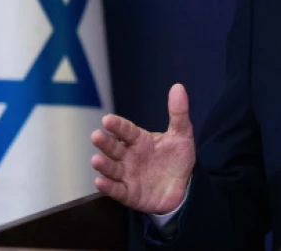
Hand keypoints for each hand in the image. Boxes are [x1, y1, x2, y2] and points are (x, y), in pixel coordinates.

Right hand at [91, 83, 195, 213]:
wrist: (184, 187)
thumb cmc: (177, 159)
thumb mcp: (182, 135)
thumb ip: (178, 113)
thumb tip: (178, 86)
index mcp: (139, 140)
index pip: (126, 131)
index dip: (118, 126)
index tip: (107, 119)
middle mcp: (129, 156)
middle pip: (114, 148)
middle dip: (105, 142)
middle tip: (96, 136)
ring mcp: (127, 175)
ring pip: (112, 169)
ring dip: (103, 165)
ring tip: (95, 159)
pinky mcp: (129, 194)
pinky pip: (116, 190)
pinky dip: (108, 187)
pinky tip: (99, 181)